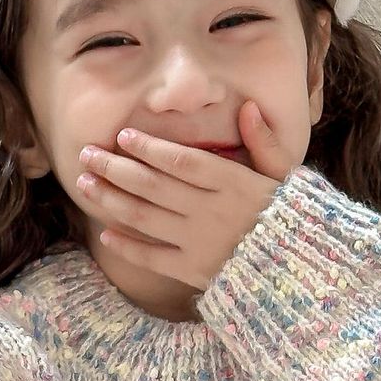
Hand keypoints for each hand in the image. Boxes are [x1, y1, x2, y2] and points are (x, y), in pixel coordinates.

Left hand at [80, 97, 289, 290]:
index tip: (123, 136)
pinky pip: (152, 257)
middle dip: (115, 168)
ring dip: (111, 200)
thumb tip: (249, 108)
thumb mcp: (285, 177)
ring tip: (85, 185)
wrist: (296, 272)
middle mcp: (210, 211)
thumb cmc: (288, 218)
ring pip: (145, 217)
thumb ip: (266, 142)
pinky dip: (128, 245)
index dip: (149, 148)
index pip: (182, 161)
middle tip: (86, 154)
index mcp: (233, 183)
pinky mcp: (192, 271)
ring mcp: (199, 242)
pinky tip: (106, 233)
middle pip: (153, 185)